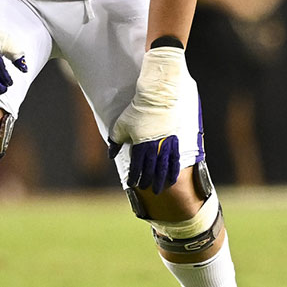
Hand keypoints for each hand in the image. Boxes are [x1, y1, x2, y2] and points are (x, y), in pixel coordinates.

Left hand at [108, 46, 192, 193]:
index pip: (136, 166)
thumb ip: (116, 140)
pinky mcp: (174, 139)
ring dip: (161, 179)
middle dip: (148, 181)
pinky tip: (173, 177)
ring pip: (164, 167)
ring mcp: (165, 144)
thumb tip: (111, 153)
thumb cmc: (136, 110)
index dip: (134, 176)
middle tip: (148, 190)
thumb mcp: (121, 125)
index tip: (132, 184)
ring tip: (161, 188)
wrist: (156, 97)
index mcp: (140, 145)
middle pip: (151, 169)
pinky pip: (175, 158)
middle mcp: (154, 147)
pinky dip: (174, 169)